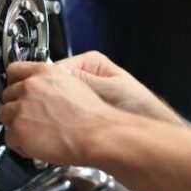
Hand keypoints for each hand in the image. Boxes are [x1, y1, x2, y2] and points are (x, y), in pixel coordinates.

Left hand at [0, 61, 119, 165]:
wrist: (96, 134)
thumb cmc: (91, 114)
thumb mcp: (73, 84)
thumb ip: (52, 82)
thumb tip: (44, 89)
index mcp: (43, 72)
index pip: (14, 70)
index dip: (14, 82)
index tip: (16, 89)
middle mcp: (29, 87)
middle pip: (7, 95)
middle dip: (16, 106)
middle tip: (30, 117)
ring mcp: (21, 108)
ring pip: (5, 116)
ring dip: (16, 124)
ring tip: (34, 133)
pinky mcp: (18, 130)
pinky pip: (9, 138)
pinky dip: (20, 144)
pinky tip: (35, 146)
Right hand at [56, 51, 184, 124]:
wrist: (149, 128)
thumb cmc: (140, 106)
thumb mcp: (111, 89)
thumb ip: (85, 81)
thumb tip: (59, 76)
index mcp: (92, 62)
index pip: (58, 67)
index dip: (47, 82)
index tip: (41, 94)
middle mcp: (87, 74)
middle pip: (56, 83)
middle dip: (51, 96)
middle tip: (49, 110)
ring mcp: (84, 92)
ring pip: (59, 99)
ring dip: (56, 109)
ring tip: (58, 119)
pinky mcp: (85, 109)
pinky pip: (66, 111)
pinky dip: (63, 118)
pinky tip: (66, 126)